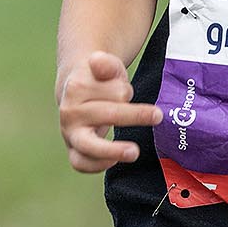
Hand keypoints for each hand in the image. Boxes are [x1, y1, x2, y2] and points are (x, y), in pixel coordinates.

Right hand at [57, 51, 161, 173]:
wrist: (76, 91)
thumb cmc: (100, 79)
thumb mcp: (107, 66)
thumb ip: (106, 64)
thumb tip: (97, 61)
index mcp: (76, 87)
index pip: (113, 93)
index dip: (124, 90)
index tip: (127, 88)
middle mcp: (69, 112)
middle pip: (107, 116)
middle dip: (133, 116)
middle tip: (158, 115)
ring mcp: (69, 133)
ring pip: (89, 146)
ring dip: (112, 150)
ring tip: (134, 152)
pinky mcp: (73, 150)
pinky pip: (80, 163)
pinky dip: (97, 165)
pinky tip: (116, 160)